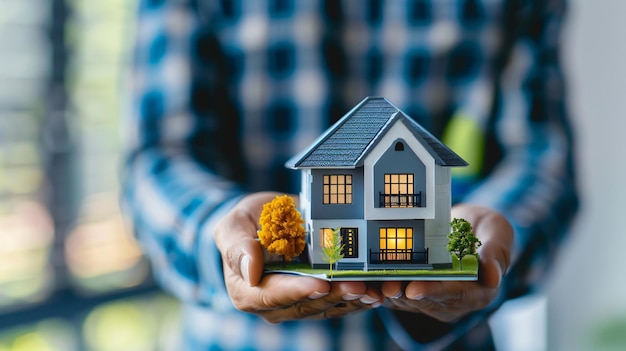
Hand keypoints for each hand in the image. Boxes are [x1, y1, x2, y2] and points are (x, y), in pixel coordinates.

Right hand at [213, 192, 381, 323]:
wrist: (263, 222)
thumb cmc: (245, 224)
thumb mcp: (233, 226)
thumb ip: (237, 247)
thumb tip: (251, 270)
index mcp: (247, 291)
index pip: (273, 296)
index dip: (298, 290)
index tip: (319, 283)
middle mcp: (272, 304)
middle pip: (305, 305)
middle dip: (333, 296)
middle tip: (356, 286)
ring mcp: (296, 302)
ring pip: (325, 307)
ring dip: (350, 300)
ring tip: (371, 290)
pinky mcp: (316, 298)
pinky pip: (337, 303)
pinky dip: (357, 298)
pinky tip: (376, 291)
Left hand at [380, 204, 512, 321]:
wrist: (472, 229)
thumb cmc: (487, 229)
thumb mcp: (498, 232)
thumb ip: (495, 252)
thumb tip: (493, 277)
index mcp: (478, 291)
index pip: (454, 293)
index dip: (433, 291)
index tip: (414, 289)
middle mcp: (455, 301)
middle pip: (426, 299)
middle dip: (404, 292)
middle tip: (385, 285)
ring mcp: (435, 299)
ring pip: (408, 298)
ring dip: (390, 290)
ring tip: (372, 281)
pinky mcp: (418, 292)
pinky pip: (399, 292)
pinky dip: (384, 285)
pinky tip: (370, 277)